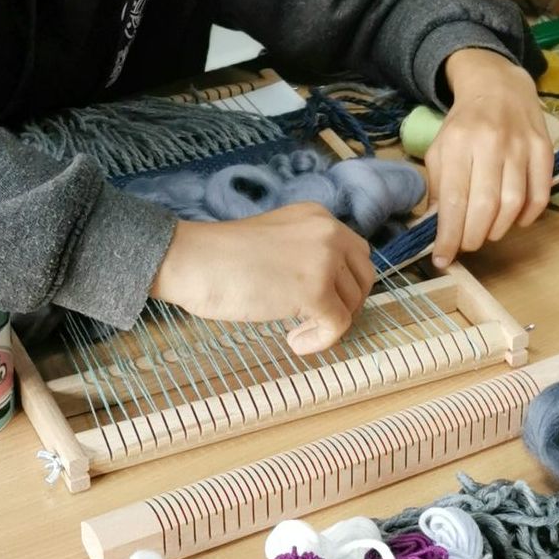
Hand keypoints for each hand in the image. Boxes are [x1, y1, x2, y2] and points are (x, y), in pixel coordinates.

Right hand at [149, 203, 373, 354]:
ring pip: (352, 303)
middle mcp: (328, 231)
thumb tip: (327, 288)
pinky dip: (320, 341)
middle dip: (348, 302)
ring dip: (329, 324)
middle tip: (318, 320)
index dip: (344, 282)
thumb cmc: (222, 257)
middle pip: (364, 276)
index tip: (322, 301)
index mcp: (317, 216)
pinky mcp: (315, 290)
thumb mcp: (276, 239)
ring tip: (296, 331)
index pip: (355, 252)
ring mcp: (324, 259)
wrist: (194, 260)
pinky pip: (338, 326)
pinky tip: (295, 342)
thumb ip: (304, 252)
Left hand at [427, 49, 553, 268]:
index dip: (448, 236)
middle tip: (467, 246)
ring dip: (499, 230)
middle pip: (484, 206)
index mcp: (458, 142)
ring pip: (513, 204)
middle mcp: (490, 143)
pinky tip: (515, 220)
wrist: (499, 87)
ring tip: (488, 232)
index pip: (452, 200)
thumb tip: (436, 229)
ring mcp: (521, 145)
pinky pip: (540, 194)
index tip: (442, 259)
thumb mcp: (440, 148)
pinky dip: (528, 216)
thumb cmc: (464, 124)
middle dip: (473, 237)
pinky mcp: (544, 149)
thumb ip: (437, 187)